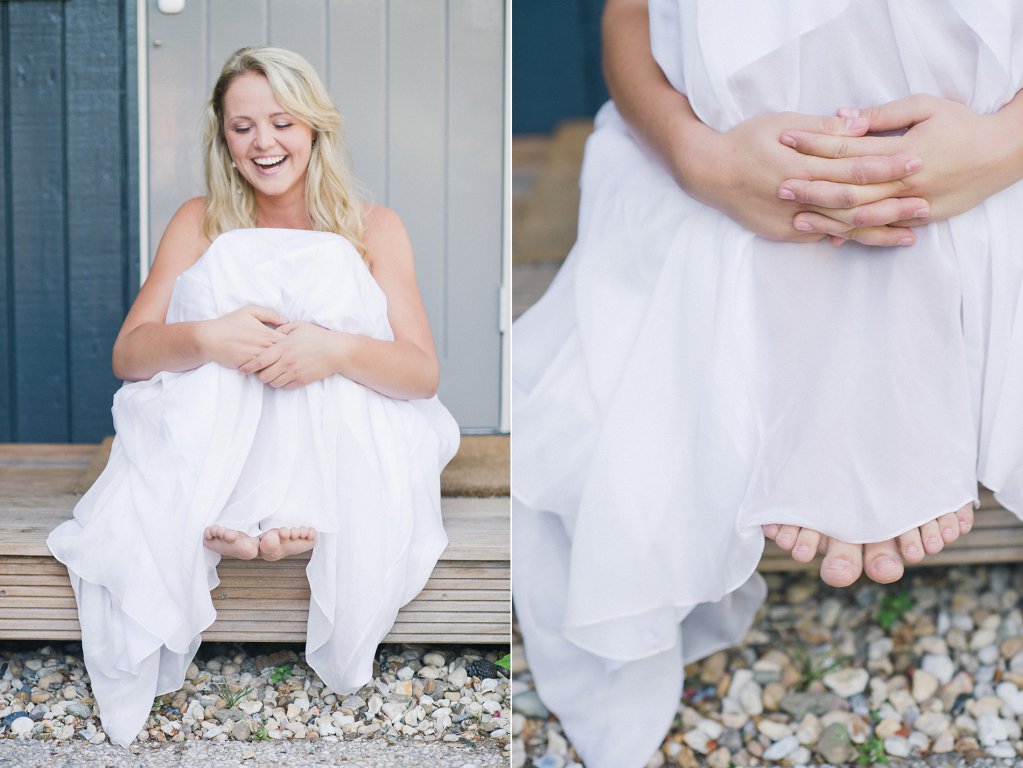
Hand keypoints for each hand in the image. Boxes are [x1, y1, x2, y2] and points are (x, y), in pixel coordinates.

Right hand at [199, 305, 286, 368]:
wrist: (210, 339)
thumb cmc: (230, 323)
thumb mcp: (249, 311)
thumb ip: (269, 314)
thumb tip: (286, 320)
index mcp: (267, 333)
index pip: (289, 341)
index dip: (294, 342)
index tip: (295, 342)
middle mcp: (264, 347)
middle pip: (286, 354)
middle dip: (291, 355)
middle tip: (294, 354)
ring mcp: (257, 358)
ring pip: (276, 364)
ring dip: (281, 364)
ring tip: (285, 362)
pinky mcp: (250, 367)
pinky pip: (265, 370)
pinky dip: (269, 370)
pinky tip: (272, 368)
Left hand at [238, 320, 339, 388]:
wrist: (337, 351)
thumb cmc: (318, 336)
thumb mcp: (299, 326)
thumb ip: (282, 327)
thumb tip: (271, 329)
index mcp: (283, 347)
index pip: (259, 361)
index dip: (247, 367)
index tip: (241, 370)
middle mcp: (287, 362)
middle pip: (263, 376)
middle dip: (258, 375)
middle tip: (259, 371)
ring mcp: (295, 373)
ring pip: (273, 383)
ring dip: (270, 380)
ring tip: (272, 374)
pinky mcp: (302, 380)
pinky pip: (285, 387)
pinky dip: (281, 384)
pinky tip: (283, 377)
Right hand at [684, 111, 925, 244]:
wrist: (708, 172)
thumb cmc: (745, 141)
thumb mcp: (784, 122)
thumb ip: (824, 128)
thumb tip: (860, 124)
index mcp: (802, 166)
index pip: (853, 168)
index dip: (886, 167)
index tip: (916, 162)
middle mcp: (799, 197)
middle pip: (853, 204)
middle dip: (891, 207)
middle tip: (925, 206)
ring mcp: (790, 220)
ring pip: (841, 228)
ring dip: (876, 232)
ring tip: (908, 236)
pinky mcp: (783, 233)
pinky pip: (821, 237)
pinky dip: (847, 239)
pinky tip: (869, 241)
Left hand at [778, 94, 1022, 241]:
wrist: (1003, 155)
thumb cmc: (962, 124)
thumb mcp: (925, 107)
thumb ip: (882, 115)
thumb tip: (842, 116)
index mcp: (901, 152)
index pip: (848, 148)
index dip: (815, 143)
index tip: (786, 138)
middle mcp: (903, 182)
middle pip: (848, 187)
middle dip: (811, 187)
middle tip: (779, 185)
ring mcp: (911, 204)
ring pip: (860, 217)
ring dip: (826, 218)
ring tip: (796, 218)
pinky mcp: (918, 219)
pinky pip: (880, 231)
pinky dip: (855, 235)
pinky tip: (830, 237)